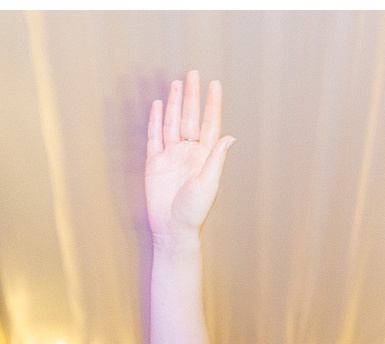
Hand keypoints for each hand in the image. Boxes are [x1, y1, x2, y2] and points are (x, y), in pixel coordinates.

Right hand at [145, 72, 234, 244]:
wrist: (171, 228)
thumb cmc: (193, 211)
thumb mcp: (208, 184)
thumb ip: (216, 158)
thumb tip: (229, 137)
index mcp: (204, 156)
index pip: (209, 123)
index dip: (212, 104)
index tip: (214, 85)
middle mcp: (188, 152)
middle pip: (189, 117)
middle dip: (191, 96)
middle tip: (193, 74)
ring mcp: (171, 155)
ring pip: (171, 122)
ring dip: (173, 103)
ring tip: (176, 83)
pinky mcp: (154, 162)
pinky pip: (154, 136)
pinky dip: (156, 120)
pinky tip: (158, 105)